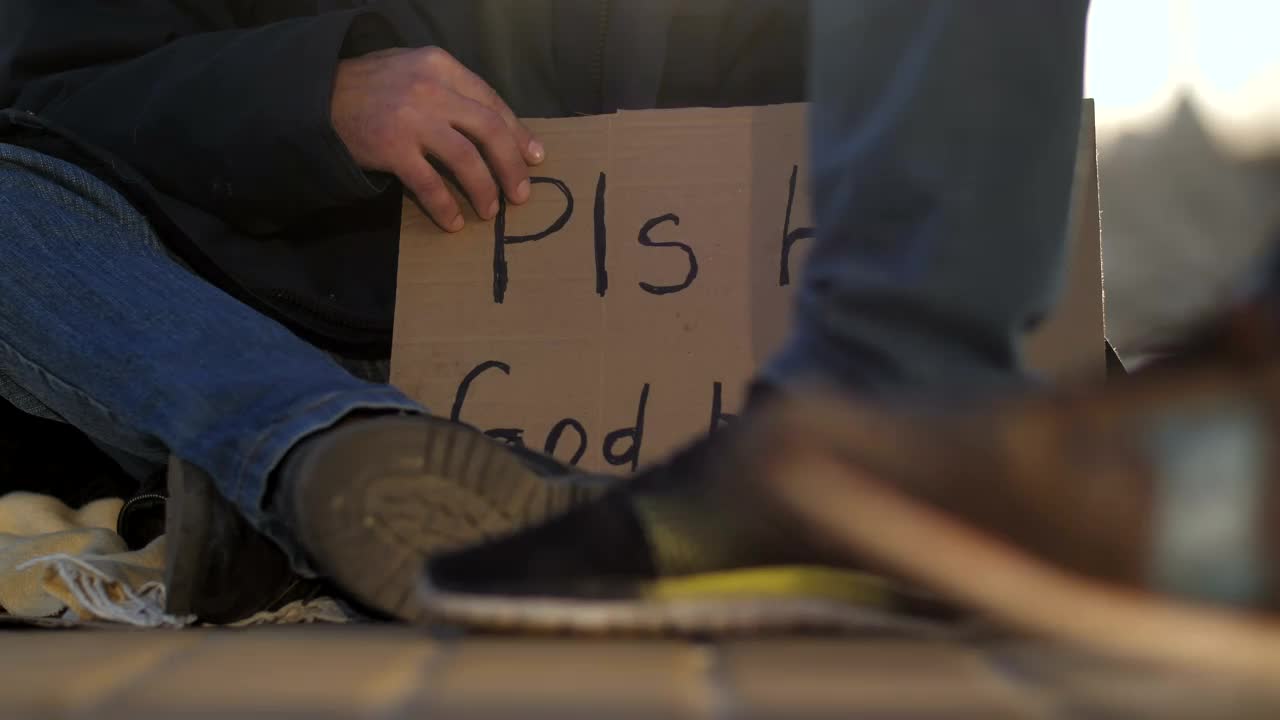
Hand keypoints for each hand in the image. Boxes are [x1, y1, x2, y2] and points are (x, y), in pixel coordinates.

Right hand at [331, 47, 544, 231]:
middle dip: (511, 165)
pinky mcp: (392, 147)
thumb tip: (493, 125)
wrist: (317, 97)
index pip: (491, 102)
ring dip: (484, 189)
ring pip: (466, 159)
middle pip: (489, 130)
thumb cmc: (370, 86)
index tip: (534, 157)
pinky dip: (446, 206)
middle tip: (521, 193)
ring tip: (490, 211)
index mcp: (441, 66)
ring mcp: (412, 119)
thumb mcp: (413, 70)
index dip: (517, 133)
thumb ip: (449, 89)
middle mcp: (431, 89)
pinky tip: (454, 221)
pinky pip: (430, 184)